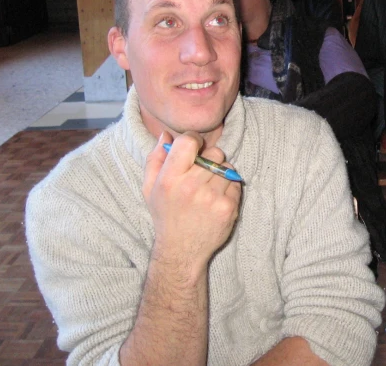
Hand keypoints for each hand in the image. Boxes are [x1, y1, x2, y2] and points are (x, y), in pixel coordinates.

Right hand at [143, 132, 241, 273]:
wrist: (181, 250)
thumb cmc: (165, 214)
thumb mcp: (150, 188)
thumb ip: (156, 158)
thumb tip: (166, 134)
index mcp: (170, 179)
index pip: (188, 141)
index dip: (193, 140)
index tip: (193, 148)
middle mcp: (191, 187)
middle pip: (214, 152)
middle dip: (209, 159)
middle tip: (201, 172)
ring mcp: (212, 197)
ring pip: (227, 166)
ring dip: (220, 173)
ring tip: (208, 187)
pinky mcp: (228, 207)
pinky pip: (236, 182)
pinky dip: (229, 186)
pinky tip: (216, 197)